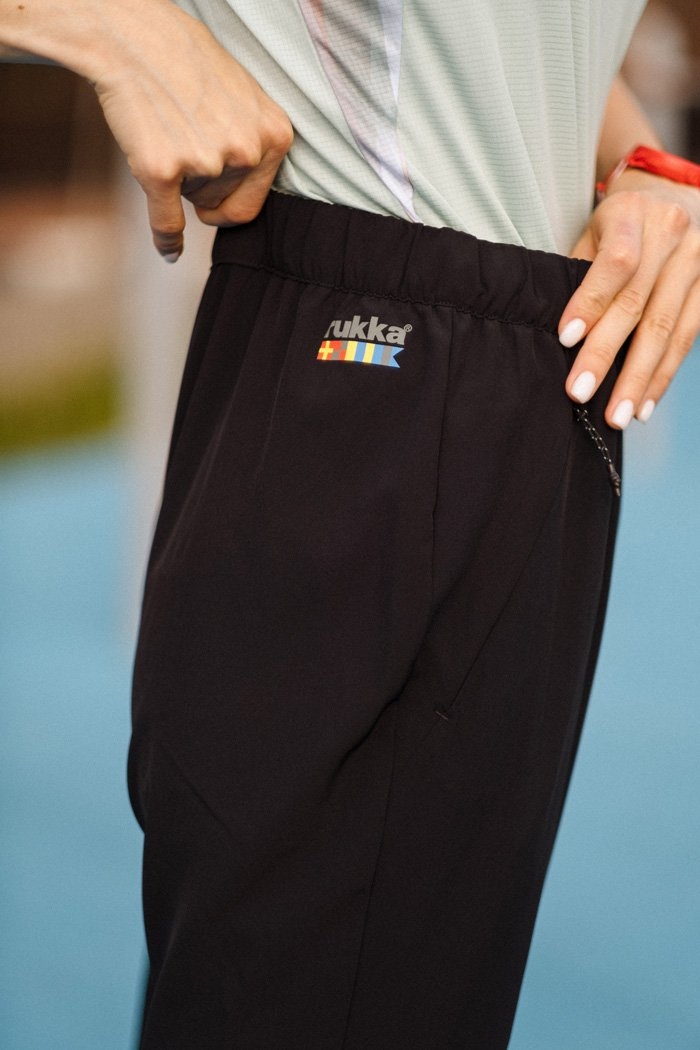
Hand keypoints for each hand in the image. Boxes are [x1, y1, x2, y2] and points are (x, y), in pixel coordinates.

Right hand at [90, 1, 292, 259]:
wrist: (134, 38)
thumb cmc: (187, 65)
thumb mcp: (244, 100)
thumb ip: (254, 148)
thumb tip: (245, 208)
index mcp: (274, 137)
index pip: (253, 205)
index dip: (229, 198)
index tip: (216, 186)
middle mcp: (246, 152)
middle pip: (223, 207)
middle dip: (203, 190)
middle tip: (185, 143)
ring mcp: (205, 162)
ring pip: (193, 206)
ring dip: (179, 183)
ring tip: (169, 134)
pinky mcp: (163, 170)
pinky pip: (167, 224)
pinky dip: (166, 241)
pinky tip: (169, 250)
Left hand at [559, 169, 699, 426]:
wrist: (672, 196)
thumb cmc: (617, 225)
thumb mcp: (593, 231)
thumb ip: (578, 272)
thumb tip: (561, 334)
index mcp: (632, 212)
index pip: (615, 262)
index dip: (590, 302)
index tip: (566, 339)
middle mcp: (672, 233)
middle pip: (638, 303)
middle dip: (607, 354)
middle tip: (580, 393)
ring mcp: (698, 259)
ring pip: (667, 327)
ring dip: (640, 377)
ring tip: (617, 414)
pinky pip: (688, 337)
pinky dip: (664, 374)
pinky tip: (645, 403)